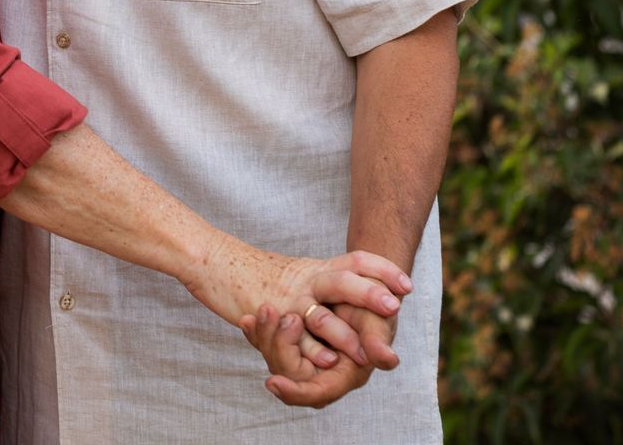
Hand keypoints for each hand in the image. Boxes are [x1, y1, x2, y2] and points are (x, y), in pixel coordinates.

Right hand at [184, 239, 408, 376]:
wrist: (216, 261)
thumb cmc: (259, 271)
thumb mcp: (299, 270)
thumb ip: (325, 279)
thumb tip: (355, 281)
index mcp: (317, 268)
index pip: (356, 261)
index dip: (383, 271)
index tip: (406, 285)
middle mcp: (306, 280)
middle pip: (342, 281)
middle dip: (370, 295)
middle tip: (394, 308)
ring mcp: (288, 299)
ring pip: (320, 315)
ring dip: (344, 335)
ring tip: (365, 353)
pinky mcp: (269, 317)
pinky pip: (292, 337)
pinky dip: (309, 350)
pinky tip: (325, 362)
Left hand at [239, 305, 377, 407]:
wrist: (367, 289)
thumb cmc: (376, 309)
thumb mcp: (379, 321)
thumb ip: (378, 341)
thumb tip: (387, 360)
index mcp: (344, 375)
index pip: (316, 393)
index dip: (294, 392)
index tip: (272, 382)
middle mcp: (322, 372)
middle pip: (289, 374)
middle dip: (276, 345)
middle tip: (271, 312)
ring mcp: (305, 359)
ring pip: (275, 358)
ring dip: (265, 334)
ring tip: (263, 309)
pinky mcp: (294, 344)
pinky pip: (269, 343)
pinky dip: (258, 331)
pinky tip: (247, 319)